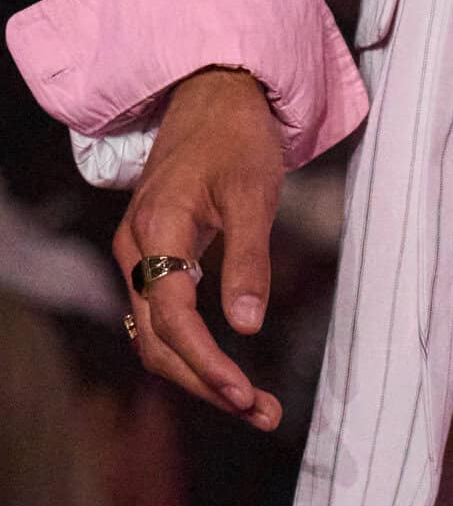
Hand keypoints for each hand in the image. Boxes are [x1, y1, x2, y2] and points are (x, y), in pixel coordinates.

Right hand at [113, 68, 285, 428]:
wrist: (214, 92)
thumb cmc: (237, 136)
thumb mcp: (255, 191)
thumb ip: (249, 258)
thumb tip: (246, 326)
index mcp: (157, 230)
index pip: (173, 318)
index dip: (207, 364)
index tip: (246, 395)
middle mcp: (136, 249)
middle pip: (159, 341)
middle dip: (207, 384)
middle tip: (263, 414)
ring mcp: (140, 255)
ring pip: (157, 336)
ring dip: (201, 375)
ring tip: (255, 405)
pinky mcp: (154, 257)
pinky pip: (163, 318)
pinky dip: (193, 351)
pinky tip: (226, 371)